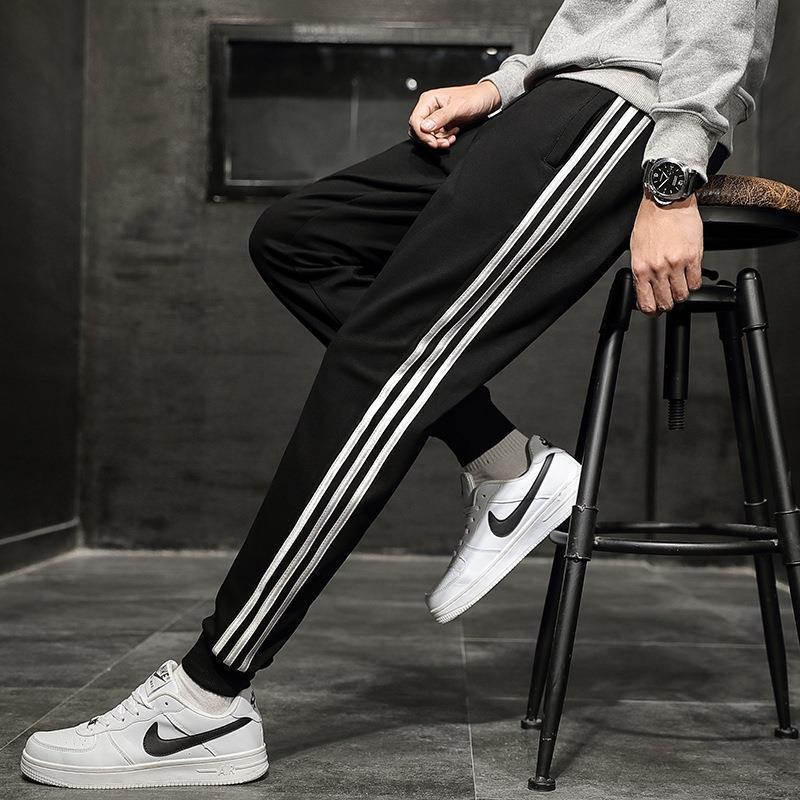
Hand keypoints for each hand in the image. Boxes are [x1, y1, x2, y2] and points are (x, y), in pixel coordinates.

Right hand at [408, 82, 500, 148]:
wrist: (487, 100)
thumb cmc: (475, 98)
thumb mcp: (458, 107)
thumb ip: (441, 117)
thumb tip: (425, 127)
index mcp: (429, 100)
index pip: (415, 120)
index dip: (422, 134)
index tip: (433, 142)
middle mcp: (429, 109)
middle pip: (418, 130)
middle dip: (430, 140)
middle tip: (443, 143)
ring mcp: (435, 118)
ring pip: (427, 136)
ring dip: (438, 141)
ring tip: (451, 139)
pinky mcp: (442, 125)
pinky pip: (436, 137)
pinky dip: (443, 140)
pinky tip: (453, 136)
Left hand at [630, 193, 703, 315]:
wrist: (667, 201)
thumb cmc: (650, 221)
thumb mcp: (636, 249)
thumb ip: (641, 270)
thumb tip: (645, 288)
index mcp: (640, 268)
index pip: (646, 302)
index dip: (651, 310)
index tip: (654, 309)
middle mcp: (658, 269)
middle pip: (666, 302)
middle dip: (668, 303)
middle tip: (669, 296)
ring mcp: (676, 264)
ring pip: (682, 295)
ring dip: (682, 293)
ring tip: (680, 285)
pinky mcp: (693, 257)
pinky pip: (696, 282)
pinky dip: (694, 283)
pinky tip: (690, 277)